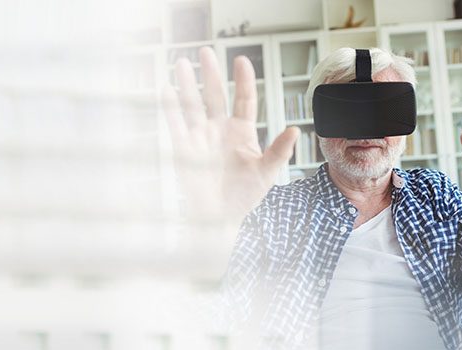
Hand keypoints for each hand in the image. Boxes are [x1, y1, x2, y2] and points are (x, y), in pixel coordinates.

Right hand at [161, 47, 298, 224]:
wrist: (219, 217)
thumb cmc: (244, 196)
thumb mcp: (266, 172)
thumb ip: (279, 151)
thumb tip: (295, 130)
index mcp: (242, 132)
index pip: (244, 99)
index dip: (243, 80)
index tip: (241, 61)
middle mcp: (219, 130)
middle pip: (215, 95)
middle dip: (210, 73)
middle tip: (205, 52)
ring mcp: (201, 137)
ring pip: (193, 104)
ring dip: (187, 84)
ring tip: (181, 62)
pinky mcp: (184, 149)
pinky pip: (176, 124)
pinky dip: (170, 107)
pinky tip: (166, 90)